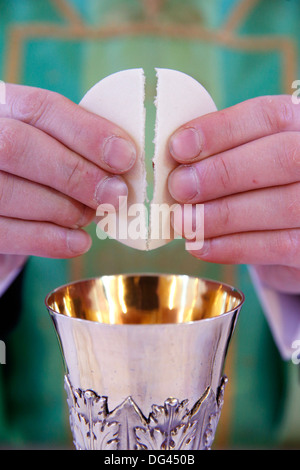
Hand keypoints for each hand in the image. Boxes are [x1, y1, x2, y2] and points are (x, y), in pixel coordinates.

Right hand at [0, 84, 136, 258]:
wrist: (2, 203)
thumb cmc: (35, 168)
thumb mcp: (52, 144)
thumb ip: (79, 146)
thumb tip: (124, 164)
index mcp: (4, 106)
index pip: (42, 109)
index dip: (87, 133)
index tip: (124, 157)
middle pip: (19, 146)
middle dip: (76, 173)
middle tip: (115, 196)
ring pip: (9, 191)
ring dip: (63, 209)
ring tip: (91, 216)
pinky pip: (6, 233)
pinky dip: (49, 240)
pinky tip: (78, 242)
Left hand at [168, 95, 299, 293]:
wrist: (286, 232)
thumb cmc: (256, 187)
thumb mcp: (242, 159)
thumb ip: (217, 153)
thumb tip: (171, 162)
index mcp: (298, 125)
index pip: (267, 116)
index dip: (220, 130)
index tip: (178, 147)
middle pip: (281, 157)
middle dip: (222, 172)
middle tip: (179, 187)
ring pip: (281, 205)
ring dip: (222, 215)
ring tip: (184, 221)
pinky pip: (278, 246)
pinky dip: (232, 247)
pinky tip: (200, 245)